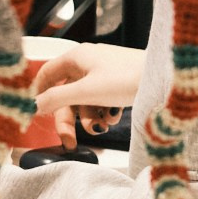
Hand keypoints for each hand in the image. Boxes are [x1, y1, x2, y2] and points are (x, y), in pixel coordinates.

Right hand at [29, 42, 144, 147]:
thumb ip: (57, 99)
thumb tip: (34, 105)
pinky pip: (102, 100)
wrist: (164, 77)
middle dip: (69, 118)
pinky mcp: (118, 82)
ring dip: (89, 117)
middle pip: (66, 94)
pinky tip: (114, 117)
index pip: (47, 73)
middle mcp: (87, 62)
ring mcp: (104, 72)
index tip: (38, 114)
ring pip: (85, 99)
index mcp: (76, 57)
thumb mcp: (87, 92)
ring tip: (102, 127)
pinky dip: (104, 112)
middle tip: (69, 141)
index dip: (40, 94)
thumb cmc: (126, 78)